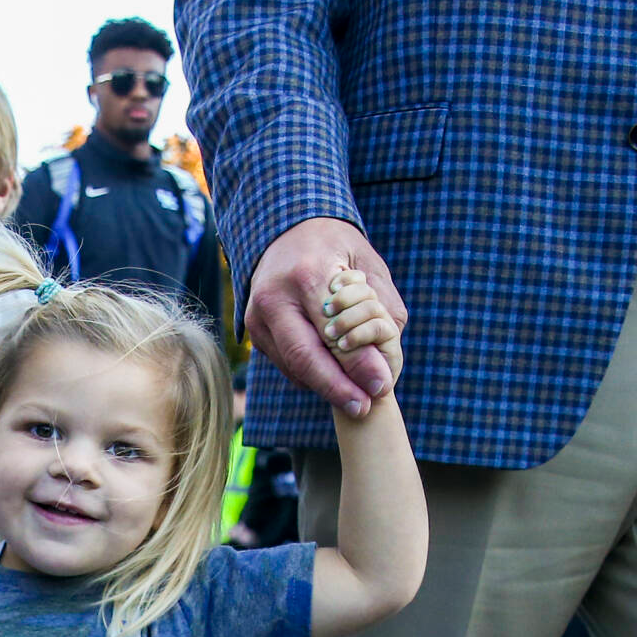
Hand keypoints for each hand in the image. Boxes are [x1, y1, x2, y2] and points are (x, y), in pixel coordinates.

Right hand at [246, 218, 405, 416]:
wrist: (285, 228)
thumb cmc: (335, 246)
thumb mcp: (368, 263)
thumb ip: (383, 306)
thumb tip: (384, 360)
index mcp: (307, 274)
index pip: (333, 331)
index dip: (358, 364)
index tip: (381, 386)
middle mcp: (274, 296)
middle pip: (305, 357)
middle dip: (336, 389)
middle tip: (363, 408)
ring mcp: (257, 315)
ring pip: (293, 366)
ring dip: (325, 386)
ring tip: (354, 397)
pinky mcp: (252, 329)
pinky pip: (285, 363)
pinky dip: (310, 375)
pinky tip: (332, 377)